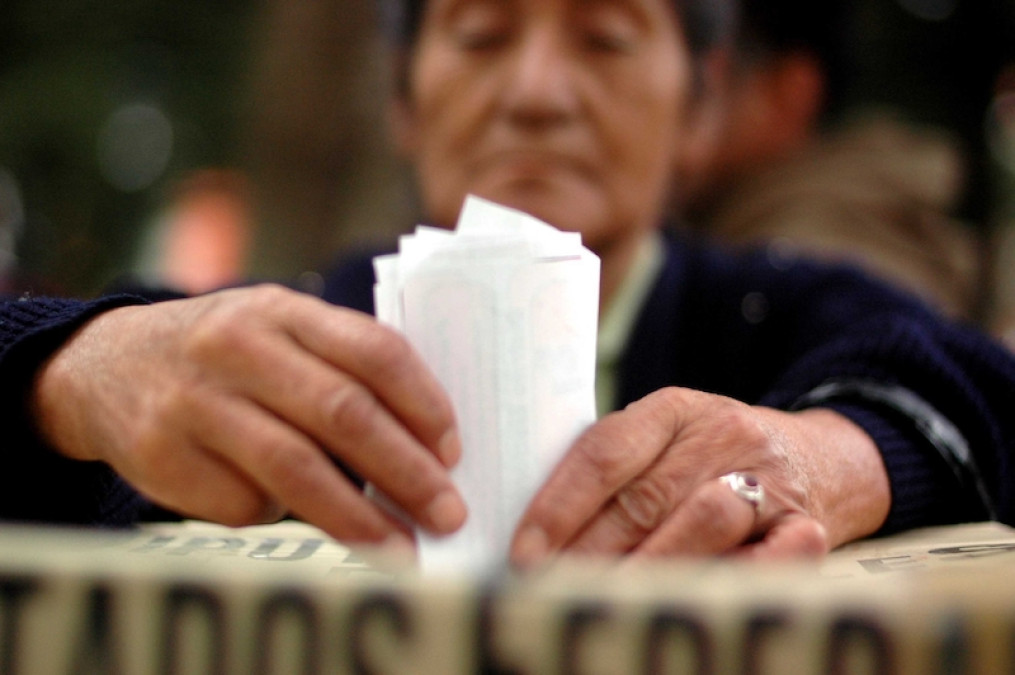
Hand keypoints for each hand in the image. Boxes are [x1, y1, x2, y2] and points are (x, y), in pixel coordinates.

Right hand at [32, 285, 466, 545]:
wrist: (107, 364)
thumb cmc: (226, 353)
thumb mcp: (278, 329)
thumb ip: (341, 364)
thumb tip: (424, 445)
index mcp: (281, 309)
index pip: (373, 351)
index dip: (423, 403)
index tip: (453, 450)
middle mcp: (237, 347)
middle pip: (342, 413)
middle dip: (406, 470)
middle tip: (446, 512)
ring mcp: (195, 402)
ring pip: (295, 468)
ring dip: (358, 517)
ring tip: (401, 547)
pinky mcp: (163, 455)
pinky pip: (245, 501)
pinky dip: (284, 516)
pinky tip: (301, 515)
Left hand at [509, 387, 890, 564]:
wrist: (819, 457)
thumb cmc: (714, 456)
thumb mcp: (666, 437)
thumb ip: (613, 469)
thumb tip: (536, 535)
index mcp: (675, 408)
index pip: (604, 452)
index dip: (559, 505)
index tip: (524, 551)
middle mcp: (724, 434)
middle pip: (644, 497)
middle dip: (588, 552)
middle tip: (548, 589)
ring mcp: (769, 480)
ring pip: (701, 524)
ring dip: (645, 571)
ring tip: (601, 604)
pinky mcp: (808, 526)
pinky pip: (770, 559)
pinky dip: (728, 581)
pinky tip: (688, 601)